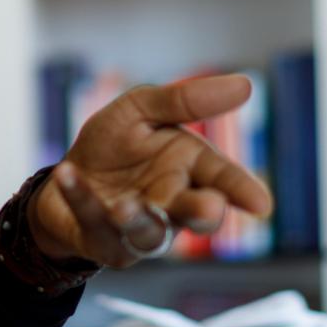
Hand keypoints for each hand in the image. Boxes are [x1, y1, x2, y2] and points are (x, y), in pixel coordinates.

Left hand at [29, 74, 274, 267]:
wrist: (65, 177)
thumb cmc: (114, 147)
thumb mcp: (142, 110)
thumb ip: (186, 101)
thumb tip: (244, 84)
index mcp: (189, 170)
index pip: (222, 179)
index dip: (241, 190)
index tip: (260, 205)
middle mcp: (171, 204)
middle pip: (196, 214)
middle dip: (203, 213)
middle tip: (209, 209)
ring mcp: (139, 229)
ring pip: (149, 232)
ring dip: (138, 217)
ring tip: (125, 204)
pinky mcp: (104, 241)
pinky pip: (94, 222)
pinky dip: (80, 198)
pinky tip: (69, 174)